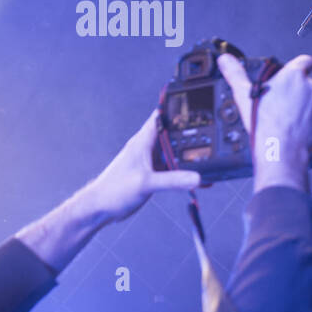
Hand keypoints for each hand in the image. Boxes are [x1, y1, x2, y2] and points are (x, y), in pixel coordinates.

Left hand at [81, 111, 202, 221]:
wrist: (101, 208)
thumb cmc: (113, 190)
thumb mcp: (145, 183)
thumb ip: (172, 180)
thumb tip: (197, 178)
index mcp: (143, 142)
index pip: (161, 117)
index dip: (176, 108)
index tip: (194, 104)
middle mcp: (148, 148)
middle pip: (174, 135)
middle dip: (191, 134)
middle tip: (211, 137)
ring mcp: (151, 161)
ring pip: (175, 153)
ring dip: (189, 156)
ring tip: (207, 161)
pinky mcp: (153, 174)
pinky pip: (174, 169)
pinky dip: (185, 173)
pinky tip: (198, 181)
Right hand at [218, 53, 311, 191]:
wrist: (282, 150)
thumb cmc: (266, 123)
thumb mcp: (244, 95)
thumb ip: (235, 74)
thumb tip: (226, 61)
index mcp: (294, 76)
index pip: (305, 60)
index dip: (298, 66)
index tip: (290, 73)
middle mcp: (311, 87)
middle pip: (305, 81)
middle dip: (294, 88)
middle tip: (278, 99)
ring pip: (310, 98)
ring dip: (301, 103)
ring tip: (283, 115)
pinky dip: (305, 118)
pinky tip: (291, 126)